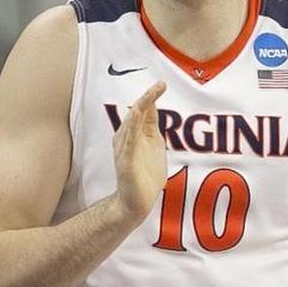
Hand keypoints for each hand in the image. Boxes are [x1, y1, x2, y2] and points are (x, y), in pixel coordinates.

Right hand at [112, 82, 167, 222]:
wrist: (136, 202)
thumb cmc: (145, 175)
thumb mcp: (154, 147)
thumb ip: (152, 129)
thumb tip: (153, 110)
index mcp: (136, 135)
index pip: (144, 112)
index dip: (151, 97)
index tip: (162, 84)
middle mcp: (127, 139)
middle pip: (137, 113)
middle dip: (147, 98)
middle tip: (159, 85)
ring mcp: (125, 149)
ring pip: (131, 124)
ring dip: (140, 107)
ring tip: (149, 95)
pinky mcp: (125, 161)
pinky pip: (128, 141)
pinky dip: (132, 127)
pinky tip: (136, 115)